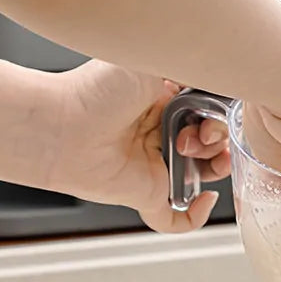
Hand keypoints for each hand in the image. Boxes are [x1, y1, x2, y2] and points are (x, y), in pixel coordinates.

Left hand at [52, 60, 229, 232]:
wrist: (62, 125)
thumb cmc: (94, 91)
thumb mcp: (151, 62)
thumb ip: (186, 67)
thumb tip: (212, 75)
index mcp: (161, 104)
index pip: (206, 114)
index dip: (218, 116)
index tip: (214, 112)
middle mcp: (159, 136)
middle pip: (209, 147)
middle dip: (218, 140)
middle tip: (203, 135)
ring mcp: (154, 168)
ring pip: (201, 179)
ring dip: (215, 168)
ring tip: (198, 153)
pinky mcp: (145, 196)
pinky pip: (176, 220)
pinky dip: (196, 217)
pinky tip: (205, 199)